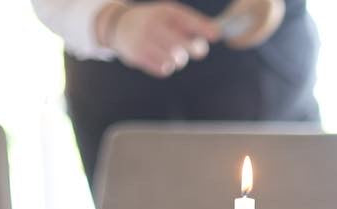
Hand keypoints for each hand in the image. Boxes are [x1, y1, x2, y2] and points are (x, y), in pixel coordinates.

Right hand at [104, 2, 218, 77]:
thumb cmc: (155, 22)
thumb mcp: (171, 16)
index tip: (216, 35)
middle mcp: (153, 23)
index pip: (186, 19)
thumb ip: (192, 25)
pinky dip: (166, 67)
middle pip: (181, 44)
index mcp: (164, 11)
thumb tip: (216, 33)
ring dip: (178, 60)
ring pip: (174, 60)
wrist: (119, 26)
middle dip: (194, 50)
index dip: (202, 27)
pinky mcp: (137, 56)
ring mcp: (143, 40)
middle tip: (198, 51)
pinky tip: (161, 58)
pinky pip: (163, 69)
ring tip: (173, 53)